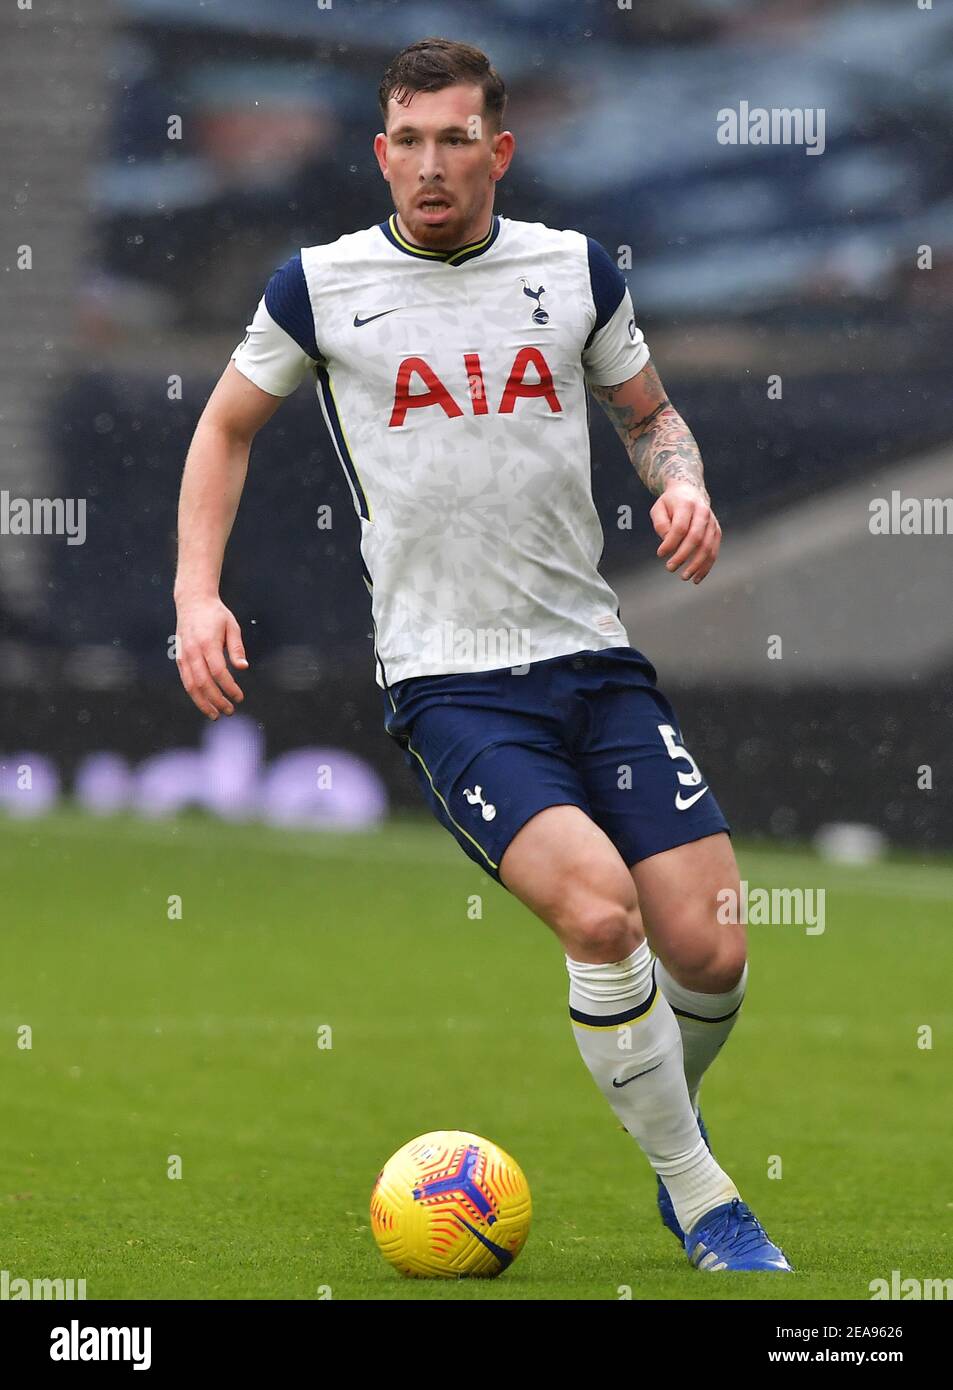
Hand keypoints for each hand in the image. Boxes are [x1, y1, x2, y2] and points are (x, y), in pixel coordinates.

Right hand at [174, 594, 246, 718]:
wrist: (192, 602)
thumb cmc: (216, 615)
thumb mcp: (232, 626)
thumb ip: (237, 648)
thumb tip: (243, 668)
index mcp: (207, 643)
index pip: (218, 672)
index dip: (229, 687)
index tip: (240, 697)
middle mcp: (193, 651)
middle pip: (203, 683)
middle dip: (217, 700)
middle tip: (230, 710)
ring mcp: (184, 656)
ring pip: (191, 686)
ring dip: (203, 703)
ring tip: (216, 715)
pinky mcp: (179, 659)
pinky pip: (186, 681)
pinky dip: (195, 695)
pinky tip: (205, 704)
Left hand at [650, 482, 721, 583]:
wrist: (690, 492)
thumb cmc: (671, 504)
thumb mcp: (658, 508)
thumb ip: (661, 525)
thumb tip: (668, 544)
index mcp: (687, 504)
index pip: (680, 527)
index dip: (670, 543)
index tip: (660, 554)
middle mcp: (703, 512)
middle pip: (696, 537)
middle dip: (683, 556)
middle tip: (670, 568)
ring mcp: (712, 522)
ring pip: (708, 546)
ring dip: (697, 565)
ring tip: (685, 577)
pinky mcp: (717, 531)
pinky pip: (714, 551)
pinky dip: (706, 566)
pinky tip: (697, 577)